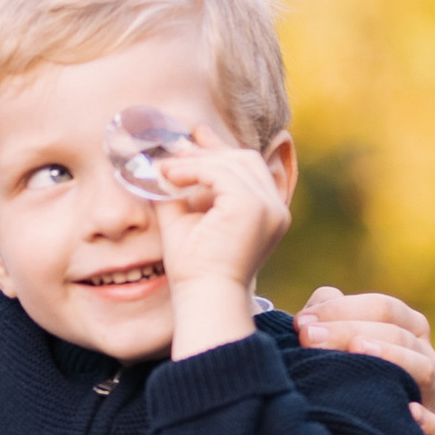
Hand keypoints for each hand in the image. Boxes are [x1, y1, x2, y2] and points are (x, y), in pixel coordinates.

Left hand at [157, 128, 292, 355]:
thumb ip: (179, 191)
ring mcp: (268, 207)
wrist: (203, 296)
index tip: (194, 137)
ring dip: (195, 160)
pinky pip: (221, 174)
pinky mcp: (252, 208)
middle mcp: (275, 209)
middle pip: (245, 160)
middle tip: (176, 146)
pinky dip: (194, 170)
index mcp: (266, 213)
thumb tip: (159, 164)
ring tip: (165, 167)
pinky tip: (170, 175)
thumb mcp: (186, 220)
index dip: (220, 150)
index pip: (247, 170)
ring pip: (232, 164)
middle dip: (209, 150)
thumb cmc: (194, 268)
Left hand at [293, 285, 434, 434]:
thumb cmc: (335, 374)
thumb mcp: (328, 338)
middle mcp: (424, 357)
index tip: (301, 324)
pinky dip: (430, 423)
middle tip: (308, 338)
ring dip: (393, 358)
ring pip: (424, 370)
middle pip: (398, 335)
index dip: (342, 310)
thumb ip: (324, 313)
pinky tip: (409, 413)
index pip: (384, 308)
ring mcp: (430, 395)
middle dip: (349, 330)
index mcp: (407, 328)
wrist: (341, 428)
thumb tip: (313, 313)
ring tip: (357, 351)